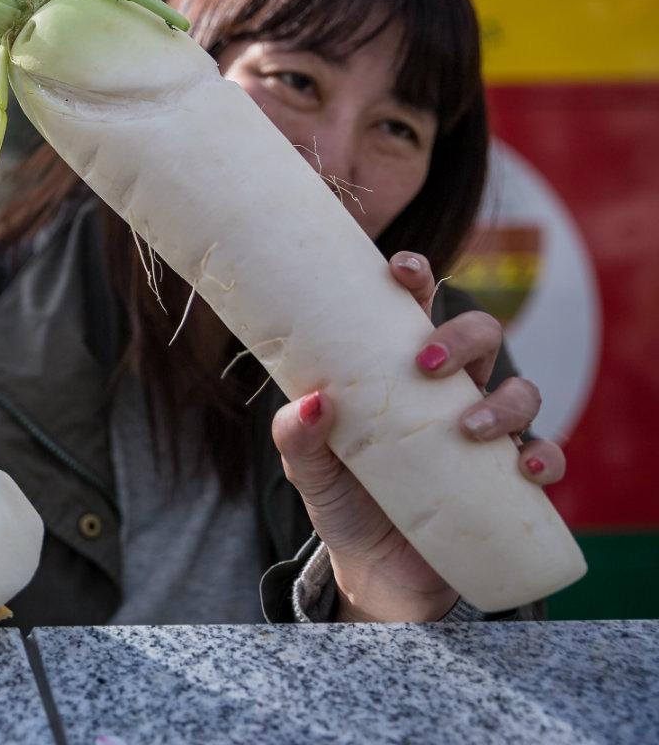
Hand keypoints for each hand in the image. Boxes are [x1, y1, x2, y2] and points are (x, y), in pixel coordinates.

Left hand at [271, 250, 565, 621]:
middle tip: (426, 362)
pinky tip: (526, 468)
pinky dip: (546, 457)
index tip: (401, 270)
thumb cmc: (344, 501)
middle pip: (480, 336)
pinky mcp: (508, 481)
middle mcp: (448, 393)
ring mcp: (484, 433)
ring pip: (521, 390)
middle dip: (462, 335)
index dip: (415, 277)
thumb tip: (314, 403)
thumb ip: (298, 440)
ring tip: (467, 428)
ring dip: (504, 400)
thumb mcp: (309, 472)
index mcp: (397, 371)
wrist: (373, 574)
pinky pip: (545, 456)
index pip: (413, 308)